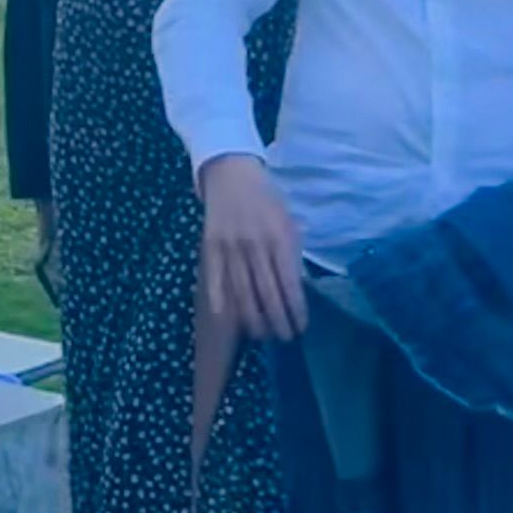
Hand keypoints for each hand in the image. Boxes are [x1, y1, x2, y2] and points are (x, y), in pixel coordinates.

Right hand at [199, 155, 305, 342]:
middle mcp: (256, 244)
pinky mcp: (210, 246)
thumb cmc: (267, 200)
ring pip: (242, 291)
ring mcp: (231, 246)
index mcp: (280, 237)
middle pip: (267, 292)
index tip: (301, 327)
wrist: (231, 174)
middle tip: (284, 337)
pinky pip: (216, 280)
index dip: (296, 308)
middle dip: (277, 320)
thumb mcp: (288, 223)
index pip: (290, 283)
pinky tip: (228, 319)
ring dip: (253, 318)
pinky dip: (221, 301)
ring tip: (262, 334)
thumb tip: (299, 289)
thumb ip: (293, 255)